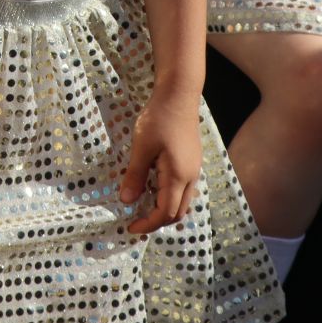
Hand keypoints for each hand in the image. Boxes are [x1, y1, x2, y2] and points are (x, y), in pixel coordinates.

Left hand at [120, 94, 201, 233]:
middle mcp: (190, 176)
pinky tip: (153, 187)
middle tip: (135, 221)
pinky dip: (169, 196)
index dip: (148, 224)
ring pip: (182, 201)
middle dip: (156, 221)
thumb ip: (135, 176)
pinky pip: (183, 188)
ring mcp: (194, 169)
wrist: (179, 95)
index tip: (130, 227)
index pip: (165, 212)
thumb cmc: (159, 119)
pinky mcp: (192, 161)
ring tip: (142, 206)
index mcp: (178, 176)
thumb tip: (127, 201)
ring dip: (164, 209)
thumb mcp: (141, 148)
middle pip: (177, 212)